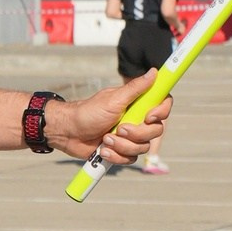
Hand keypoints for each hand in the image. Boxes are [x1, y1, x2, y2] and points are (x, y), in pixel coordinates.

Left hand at [46, 76, 169, 165]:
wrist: (68, 132)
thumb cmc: (88, 112)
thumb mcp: (114, 99)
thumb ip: (136, 88)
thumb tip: (154, 72)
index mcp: (137, 104)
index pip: (163, 106)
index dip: (161, 112)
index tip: (149, 117)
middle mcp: (137, 120)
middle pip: (155, 131)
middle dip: (136, 133)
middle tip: (119, 128)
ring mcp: (130, 136)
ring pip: (142, 147)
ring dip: (122, 145)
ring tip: (105, 139)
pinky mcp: (122, 151)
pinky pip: (130, 159)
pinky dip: (116, 156)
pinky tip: (103, 150)